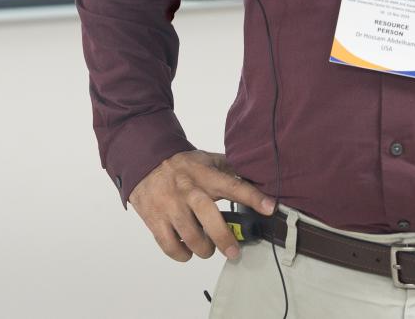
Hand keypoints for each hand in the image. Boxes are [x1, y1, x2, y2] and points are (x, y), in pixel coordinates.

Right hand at [128, 149, 275, 261]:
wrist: (144, 162)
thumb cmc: (181, 166)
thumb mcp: (206, 160)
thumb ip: (229, 169)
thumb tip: (257, 177)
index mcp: (203, 174)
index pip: (231, 184)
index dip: (252, 196)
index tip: (270, 208)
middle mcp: (187, 190)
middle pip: (208, 216)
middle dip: (224, 237)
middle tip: (233, 252)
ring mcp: (169, 205)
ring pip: (190, 237)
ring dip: (203, 249)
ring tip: (207, 248)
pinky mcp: (154, 219)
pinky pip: (170, 246)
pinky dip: (182, 254)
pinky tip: (187, 250)